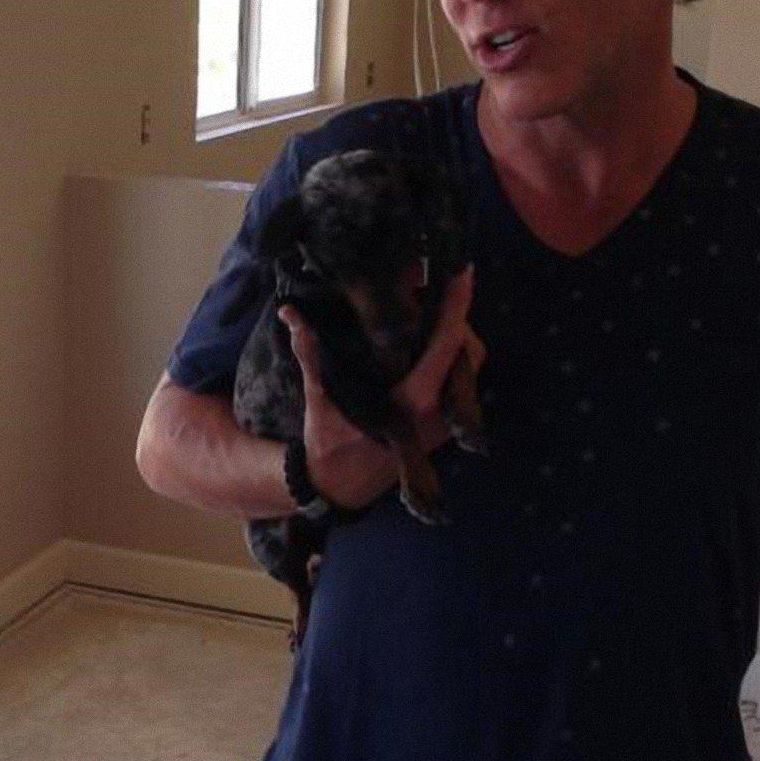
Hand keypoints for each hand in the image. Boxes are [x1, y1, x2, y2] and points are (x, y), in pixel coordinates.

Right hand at [280, 267, 481, 510]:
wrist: (339, 488)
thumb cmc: (329, 446)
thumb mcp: (320, 400)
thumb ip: (311, 355)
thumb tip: (291, 313)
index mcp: (413, 402)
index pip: (446, 345)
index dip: (457, 306)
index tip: (463, 272)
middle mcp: (437, 413)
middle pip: (469, 352)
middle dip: (459, 320)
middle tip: (435, 294)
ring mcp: (443, 423)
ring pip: (469, 369)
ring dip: (456, 339)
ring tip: (429, 316)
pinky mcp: (441, 428)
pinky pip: (460, 384)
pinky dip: (450, 359)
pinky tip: (426, 345)